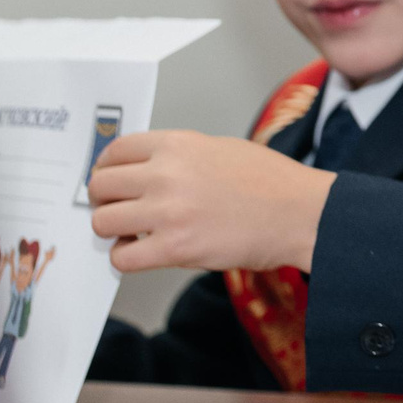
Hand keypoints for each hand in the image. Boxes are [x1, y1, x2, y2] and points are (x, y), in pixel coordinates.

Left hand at [85, 132, 334, 273]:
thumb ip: (178, 156)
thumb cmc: (271, 182)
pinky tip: (144, 253)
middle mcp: (166, 174)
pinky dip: (126, 258)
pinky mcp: (175, 248)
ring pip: (103, 222)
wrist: (301, 213)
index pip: (114, 151)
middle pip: (101, 186)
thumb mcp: (220, 148)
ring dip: (114, 230)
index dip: (104, 168)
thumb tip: (145, 171)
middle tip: (119, 210)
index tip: (107, 181)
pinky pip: (122, 257)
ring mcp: (168, 212)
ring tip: (134, 234)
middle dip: (104, 201)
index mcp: (177, 145)